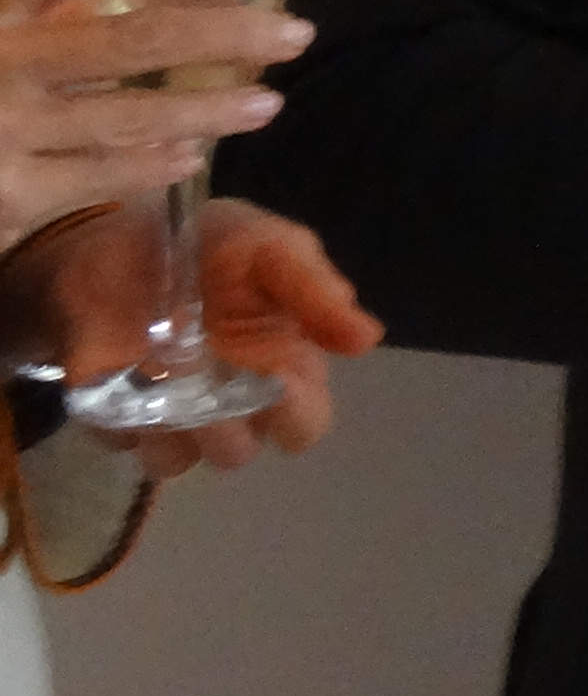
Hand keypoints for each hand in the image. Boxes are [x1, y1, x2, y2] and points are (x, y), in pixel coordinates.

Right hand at [0, 0, 314, 255]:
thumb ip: (63, 7)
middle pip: (132, 37)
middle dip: (225, 34)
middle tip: (297, 33)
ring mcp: (0, 131)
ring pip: (131, 115)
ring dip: (211, 109)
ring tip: (269, 103)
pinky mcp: (6, 199)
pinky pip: (102, 176)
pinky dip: (153, 165)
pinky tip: (191, 155)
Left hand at [9, 198, 379, 478]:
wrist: (118, 235)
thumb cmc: (207, 243)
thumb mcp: (270, 246)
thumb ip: (314, 287)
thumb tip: (368, 339)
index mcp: (279, 365)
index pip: (304, 422)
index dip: (298, 411)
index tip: (281, 380)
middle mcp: (227, 401)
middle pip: (240, 452)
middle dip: (230, 432)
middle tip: (214, 392)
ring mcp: (167, 413)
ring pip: (178, 460)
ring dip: (172, 430)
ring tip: (163, 381)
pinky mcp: (110, 414)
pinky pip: (119, 443)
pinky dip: (120, 416)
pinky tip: (125, 373)